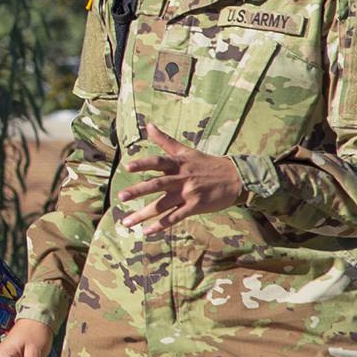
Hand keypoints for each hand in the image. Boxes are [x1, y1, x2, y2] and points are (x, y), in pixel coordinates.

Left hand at [118, 135, 244, 234]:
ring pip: (163, 205)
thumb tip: (148, 125)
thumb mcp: (186, 151)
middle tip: (121, 196)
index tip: (127, 167)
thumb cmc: (208, 163)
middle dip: (138, 191)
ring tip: (127, 222)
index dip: (143, 164)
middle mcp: (182, 178)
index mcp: (178, 164)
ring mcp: (188, 194)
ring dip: (144, 214)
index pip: (158, 162)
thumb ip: (165, 140)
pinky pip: (175, 218)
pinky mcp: (195, 207)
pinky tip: (147, 231)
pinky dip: (161, 225)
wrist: (235, 178)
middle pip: (157, 185)